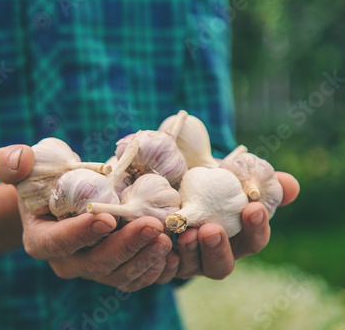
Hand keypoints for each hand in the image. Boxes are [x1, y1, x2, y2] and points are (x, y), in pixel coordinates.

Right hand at [0, 145, 173, 291]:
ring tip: (167, 237)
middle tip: (152, 225)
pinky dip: (154, 269)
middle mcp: (67, 262)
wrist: (61, 200)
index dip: (81, 233)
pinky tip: (173, 253)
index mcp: (41, 240)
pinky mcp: (115, 269)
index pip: (59, 242)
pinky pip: (135, 278)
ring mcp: (93, 269)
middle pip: (96, 264)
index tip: (107, 218)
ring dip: (145, 259)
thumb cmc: (41, 181)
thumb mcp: (23, 167)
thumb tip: (17, 161)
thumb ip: (11, 162)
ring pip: (119, 275)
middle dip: (125, 246)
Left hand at [162, 171, 299, 280]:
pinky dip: (165, 263)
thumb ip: (263, 181)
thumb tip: (289, 184)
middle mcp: (213, 255)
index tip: (253, 208)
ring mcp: (187, 262)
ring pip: (192, 268)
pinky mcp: (163, 262)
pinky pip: (163, 272)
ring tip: (187, 233)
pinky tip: (165, 250)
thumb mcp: (232, 178)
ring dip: (191, 252)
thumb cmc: (209, 185)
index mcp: (237, 240)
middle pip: (222, 266)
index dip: (256, 228)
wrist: (172, 186)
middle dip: (218, 249)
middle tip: (212, 229)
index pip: (254, 241)